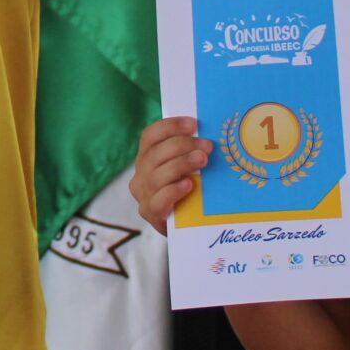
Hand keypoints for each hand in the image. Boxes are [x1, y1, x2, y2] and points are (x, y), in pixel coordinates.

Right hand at [130, 116, 215, 234]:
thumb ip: (189, 151)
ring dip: (181, 164)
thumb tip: (209, 132)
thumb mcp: (185, 167)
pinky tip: (189, 185)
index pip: (150, 136)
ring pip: (156, 175)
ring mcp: (143, 194)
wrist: (183, 226)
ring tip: (203, 160)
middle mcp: (140, 173)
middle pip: (155, 154)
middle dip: (183, 145)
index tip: (193, 123)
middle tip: (207, 146)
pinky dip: (174, 190)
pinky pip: (158, 200)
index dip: (170, 126)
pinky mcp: (150, 213)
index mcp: (146, 157)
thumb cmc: (187, 191)